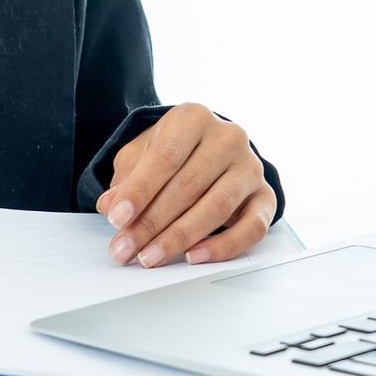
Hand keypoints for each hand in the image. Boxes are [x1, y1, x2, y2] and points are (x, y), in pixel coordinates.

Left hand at [96, 103, 276, 267]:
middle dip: (151, 223)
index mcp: (193, 118)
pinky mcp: (265, 197)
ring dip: (179, 238)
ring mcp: (251, 167)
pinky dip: (222, 247)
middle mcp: (228, 138)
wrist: (210, 149)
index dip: (139, 190)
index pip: (165, 156)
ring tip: (150, 257)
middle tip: (126, 248)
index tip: (117, 218)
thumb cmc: (172, 151)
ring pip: (216, 207)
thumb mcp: (141, 154)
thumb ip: (126, 178)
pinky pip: (252, 228)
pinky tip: (193, 257)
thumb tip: (110, 206)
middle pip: (188, 186)